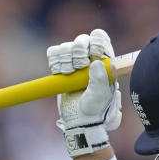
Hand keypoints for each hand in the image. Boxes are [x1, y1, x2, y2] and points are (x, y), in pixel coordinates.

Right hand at [46, 29, 121, 156]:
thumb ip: (101, 80)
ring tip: (68, 74)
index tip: (92, 54)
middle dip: (78, 51)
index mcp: (104, 62)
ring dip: (65, 59)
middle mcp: (90, 59)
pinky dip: (54, 61)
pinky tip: (59, 72)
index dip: (95, 42)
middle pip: (82, 39)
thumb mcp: (101, 96)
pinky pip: (53, 52)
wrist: (79, 121)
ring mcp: (74, 62)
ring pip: (66, 46)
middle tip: (79, 67)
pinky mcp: (60, 66)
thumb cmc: (95, 110)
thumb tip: (96, 63)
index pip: (100, 38)